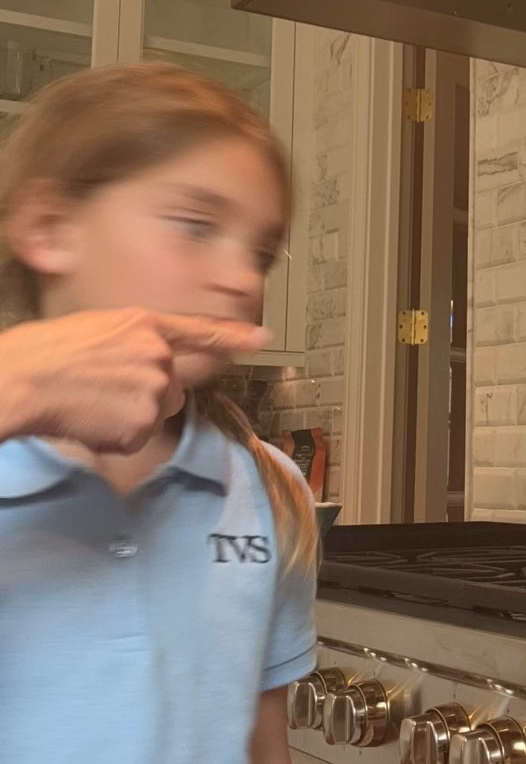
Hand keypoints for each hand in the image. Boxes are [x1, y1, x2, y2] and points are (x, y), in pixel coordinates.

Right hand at [0, 309, 267, 451]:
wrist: (25, 378)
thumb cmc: (45, 353)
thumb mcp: (97, 330)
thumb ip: (133, 343)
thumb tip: (148, 365)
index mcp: (145, 324)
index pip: (199, 330)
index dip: (232, 336)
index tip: (262, 338)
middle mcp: (158, 354)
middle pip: (171, 388)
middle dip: (145, 395)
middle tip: (102, 391)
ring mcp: (154, 388)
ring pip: (155, 414)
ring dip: (129, 417)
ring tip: (91, 403)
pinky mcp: (144, 422)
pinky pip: (137, 439)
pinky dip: (115, 438)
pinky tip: (89, 421)